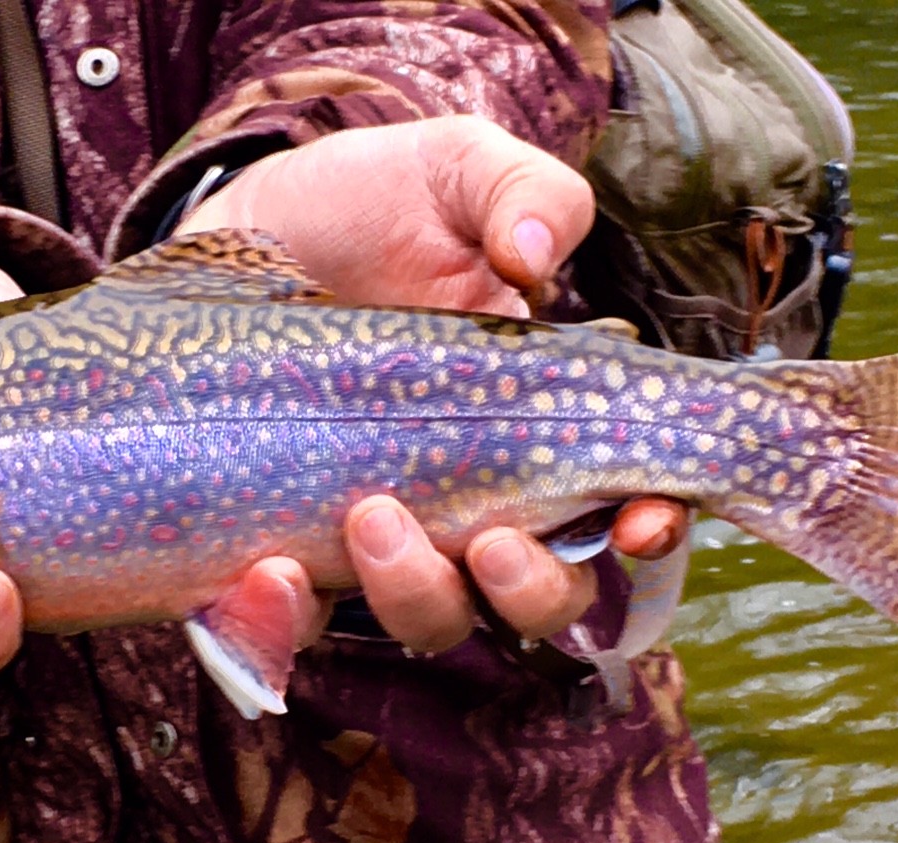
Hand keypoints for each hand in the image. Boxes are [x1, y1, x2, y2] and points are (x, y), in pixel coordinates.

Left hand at [176, 116, 691, 652]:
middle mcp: (472, 492)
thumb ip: (522, 193)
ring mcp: (381, 526)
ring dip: (416, 594)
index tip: (641, 521)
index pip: (623, 504)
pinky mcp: (283, 537)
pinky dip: (286, 617)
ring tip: (372, 517)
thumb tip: (537, 257)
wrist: (248, 215)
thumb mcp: (456, 170)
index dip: (649, 528)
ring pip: (428, 617)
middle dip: (531, 590)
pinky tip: (269, 571)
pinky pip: (295, 619)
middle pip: (535, 596)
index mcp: (542, 421)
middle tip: (492, 540)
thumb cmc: (371, 200)